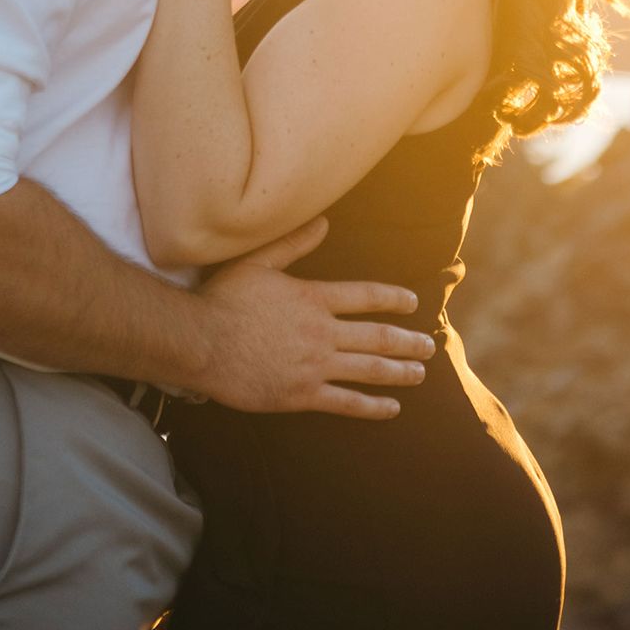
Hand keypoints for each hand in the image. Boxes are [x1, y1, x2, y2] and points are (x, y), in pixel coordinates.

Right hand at [195, 216, 434, 418]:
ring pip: (369, 370)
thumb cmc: (224, 300)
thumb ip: (293, 243)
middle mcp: (322, 332)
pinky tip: (390, 408)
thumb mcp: (258, 261)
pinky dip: (372, 406)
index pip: (365, 296)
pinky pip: (345, 403)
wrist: (200, 342)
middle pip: (377, 337)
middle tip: (429, 346)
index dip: (392, 298)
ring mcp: (314, 366)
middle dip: (407, 341)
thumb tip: (324, 222)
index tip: (413, 303)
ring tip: (419, 373)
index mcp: (313, 298)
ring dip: (399, 372)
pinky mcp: (301, 395)